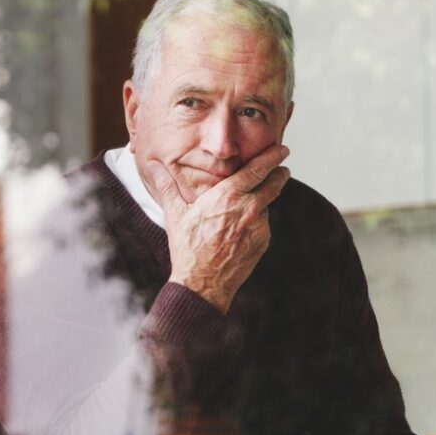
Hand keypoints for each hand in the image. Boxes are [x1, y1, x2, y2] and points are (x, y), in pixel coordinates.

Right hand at [142, 145, 290, 313]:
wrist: (202, 284)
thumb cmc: (187, 249)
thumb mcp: (175, 215)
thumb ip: (167, 186)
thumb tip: (153, 166)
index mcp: (227, 196)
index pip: (257, 170)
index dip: (272, 157)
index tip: (282, 150)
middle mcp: (247, 208)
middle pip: (273, 183)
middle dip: (279, 173)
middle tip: (281, 168)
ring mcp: (258, 226)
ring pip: (266, 205)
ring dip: (262, 201)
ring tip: (249, 205)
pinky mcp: (263, 241)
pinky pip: (263, 224)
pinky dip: (257, 221)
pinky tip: (242, 228)